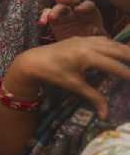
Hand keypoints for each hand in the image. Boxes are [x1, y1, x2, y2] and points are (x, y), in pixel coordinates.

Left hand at [8, 36, 129, 118]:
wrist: (33, 60)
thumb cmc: (53, 73)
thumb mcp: (74, 86)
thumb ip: (94, 98)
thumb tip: (106, 116)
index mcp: (87, 56)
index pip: (115, 66)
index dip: (128, 74)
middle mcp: (88, 44)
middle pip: (117, 50)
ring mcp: (84, 39)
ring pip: (110, 42)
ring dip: (124, 50)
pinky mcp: (80, 38)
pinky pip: (101, 38)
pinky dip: (113, 44)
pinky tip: (119, 50)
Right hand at [39, 0, 105, 39]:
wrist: (82, 50)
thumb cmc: (93, 44)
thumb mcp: (99, 40)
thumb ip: (100, 35)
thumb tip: (101, 34)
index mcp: (91, 14)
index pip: (88, 5)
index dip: (84, 6)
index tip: (78, 10)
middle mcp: (77, 11)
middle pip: (72, 1)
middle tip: (59, 0)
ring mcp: (65, 15)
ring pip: (58, 7)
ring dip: (53, 10)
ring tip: (49, 17)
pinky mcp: (54, 20)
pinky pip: (47, 14)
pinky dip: (44, 16)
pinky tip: (42, 23)